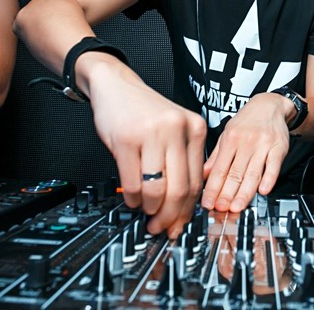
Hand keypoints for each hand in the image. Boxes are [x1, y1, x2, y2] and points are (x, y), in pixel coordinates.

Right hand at [84, 57, 205, 237]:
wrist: (116, 85)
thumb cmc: (144, 111)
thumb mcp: (174, 129)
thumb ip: (182, 161)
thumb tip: (182, 206)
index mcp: (195, 128)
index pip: (197, 181)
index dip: (187, 209)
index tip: (179, 224)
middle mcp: (177, 129)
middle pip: (180, 189)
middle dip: (170, 216)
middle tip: (161, 227)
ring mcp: (152, 133)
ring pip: (158, 190)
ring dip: (150, 209)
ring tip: (145, 211)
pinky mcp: (127, 139)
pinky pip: (133, 182)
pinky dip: (133, 198)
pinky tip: (132, 198)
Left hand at [201, 92, 290, 212]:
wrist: (270, 105)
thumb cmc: (247, 121)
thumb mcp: (227, 134)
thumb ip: (216, 157)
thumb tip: (202, 176)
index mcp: (230, 139)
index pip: (219, 169)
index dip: (212, 188)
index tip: (207, 203)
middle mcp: (245, 142)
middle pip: (235, 173)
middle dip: (227, 194)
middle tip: (221, 209)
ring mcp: (263, 145)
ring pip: (253, 172)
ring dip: (245, 193)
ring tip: (237, 207)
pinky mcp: (279, 147)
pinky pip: (273, 165)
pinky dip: (269, 179)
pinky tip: (263, 191)